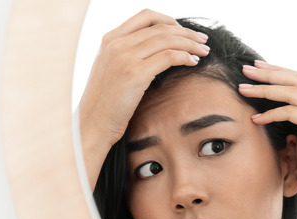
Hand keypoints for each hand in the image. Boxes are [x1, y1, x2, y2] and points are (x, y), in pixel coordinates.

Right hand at [79, 9, 209, 156]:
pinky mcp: (135, 73)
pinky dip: (185, 57)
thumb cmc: (106, 104)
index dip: (169, 20)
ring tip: (204, 51)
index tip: (184, 31)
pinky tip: (194, 63)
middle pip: (161, 27)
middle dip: (186, 32)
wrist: (92, 124)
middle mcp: (116, 43)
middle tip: (202, 40)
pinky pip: (168, 57)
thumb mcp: (112, 71)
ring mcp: (125, 56)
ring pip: (167, 39)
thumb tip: (157, 52)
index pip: (145, 16)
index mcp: (110, 39)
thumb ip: (128, 56)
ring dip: (190, 44)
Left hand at [238, 61, 296, 200]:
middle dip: (269, 73)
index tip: (257, 68)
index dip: (278, 71)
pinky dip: (271, 114)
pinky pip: (291, 112)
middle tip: (246, 69)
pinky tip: (256, 119)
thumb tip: (276, 108)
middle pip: (296, 79)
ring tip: (243, 89)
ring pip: (291, 92)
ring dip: (265, 89)